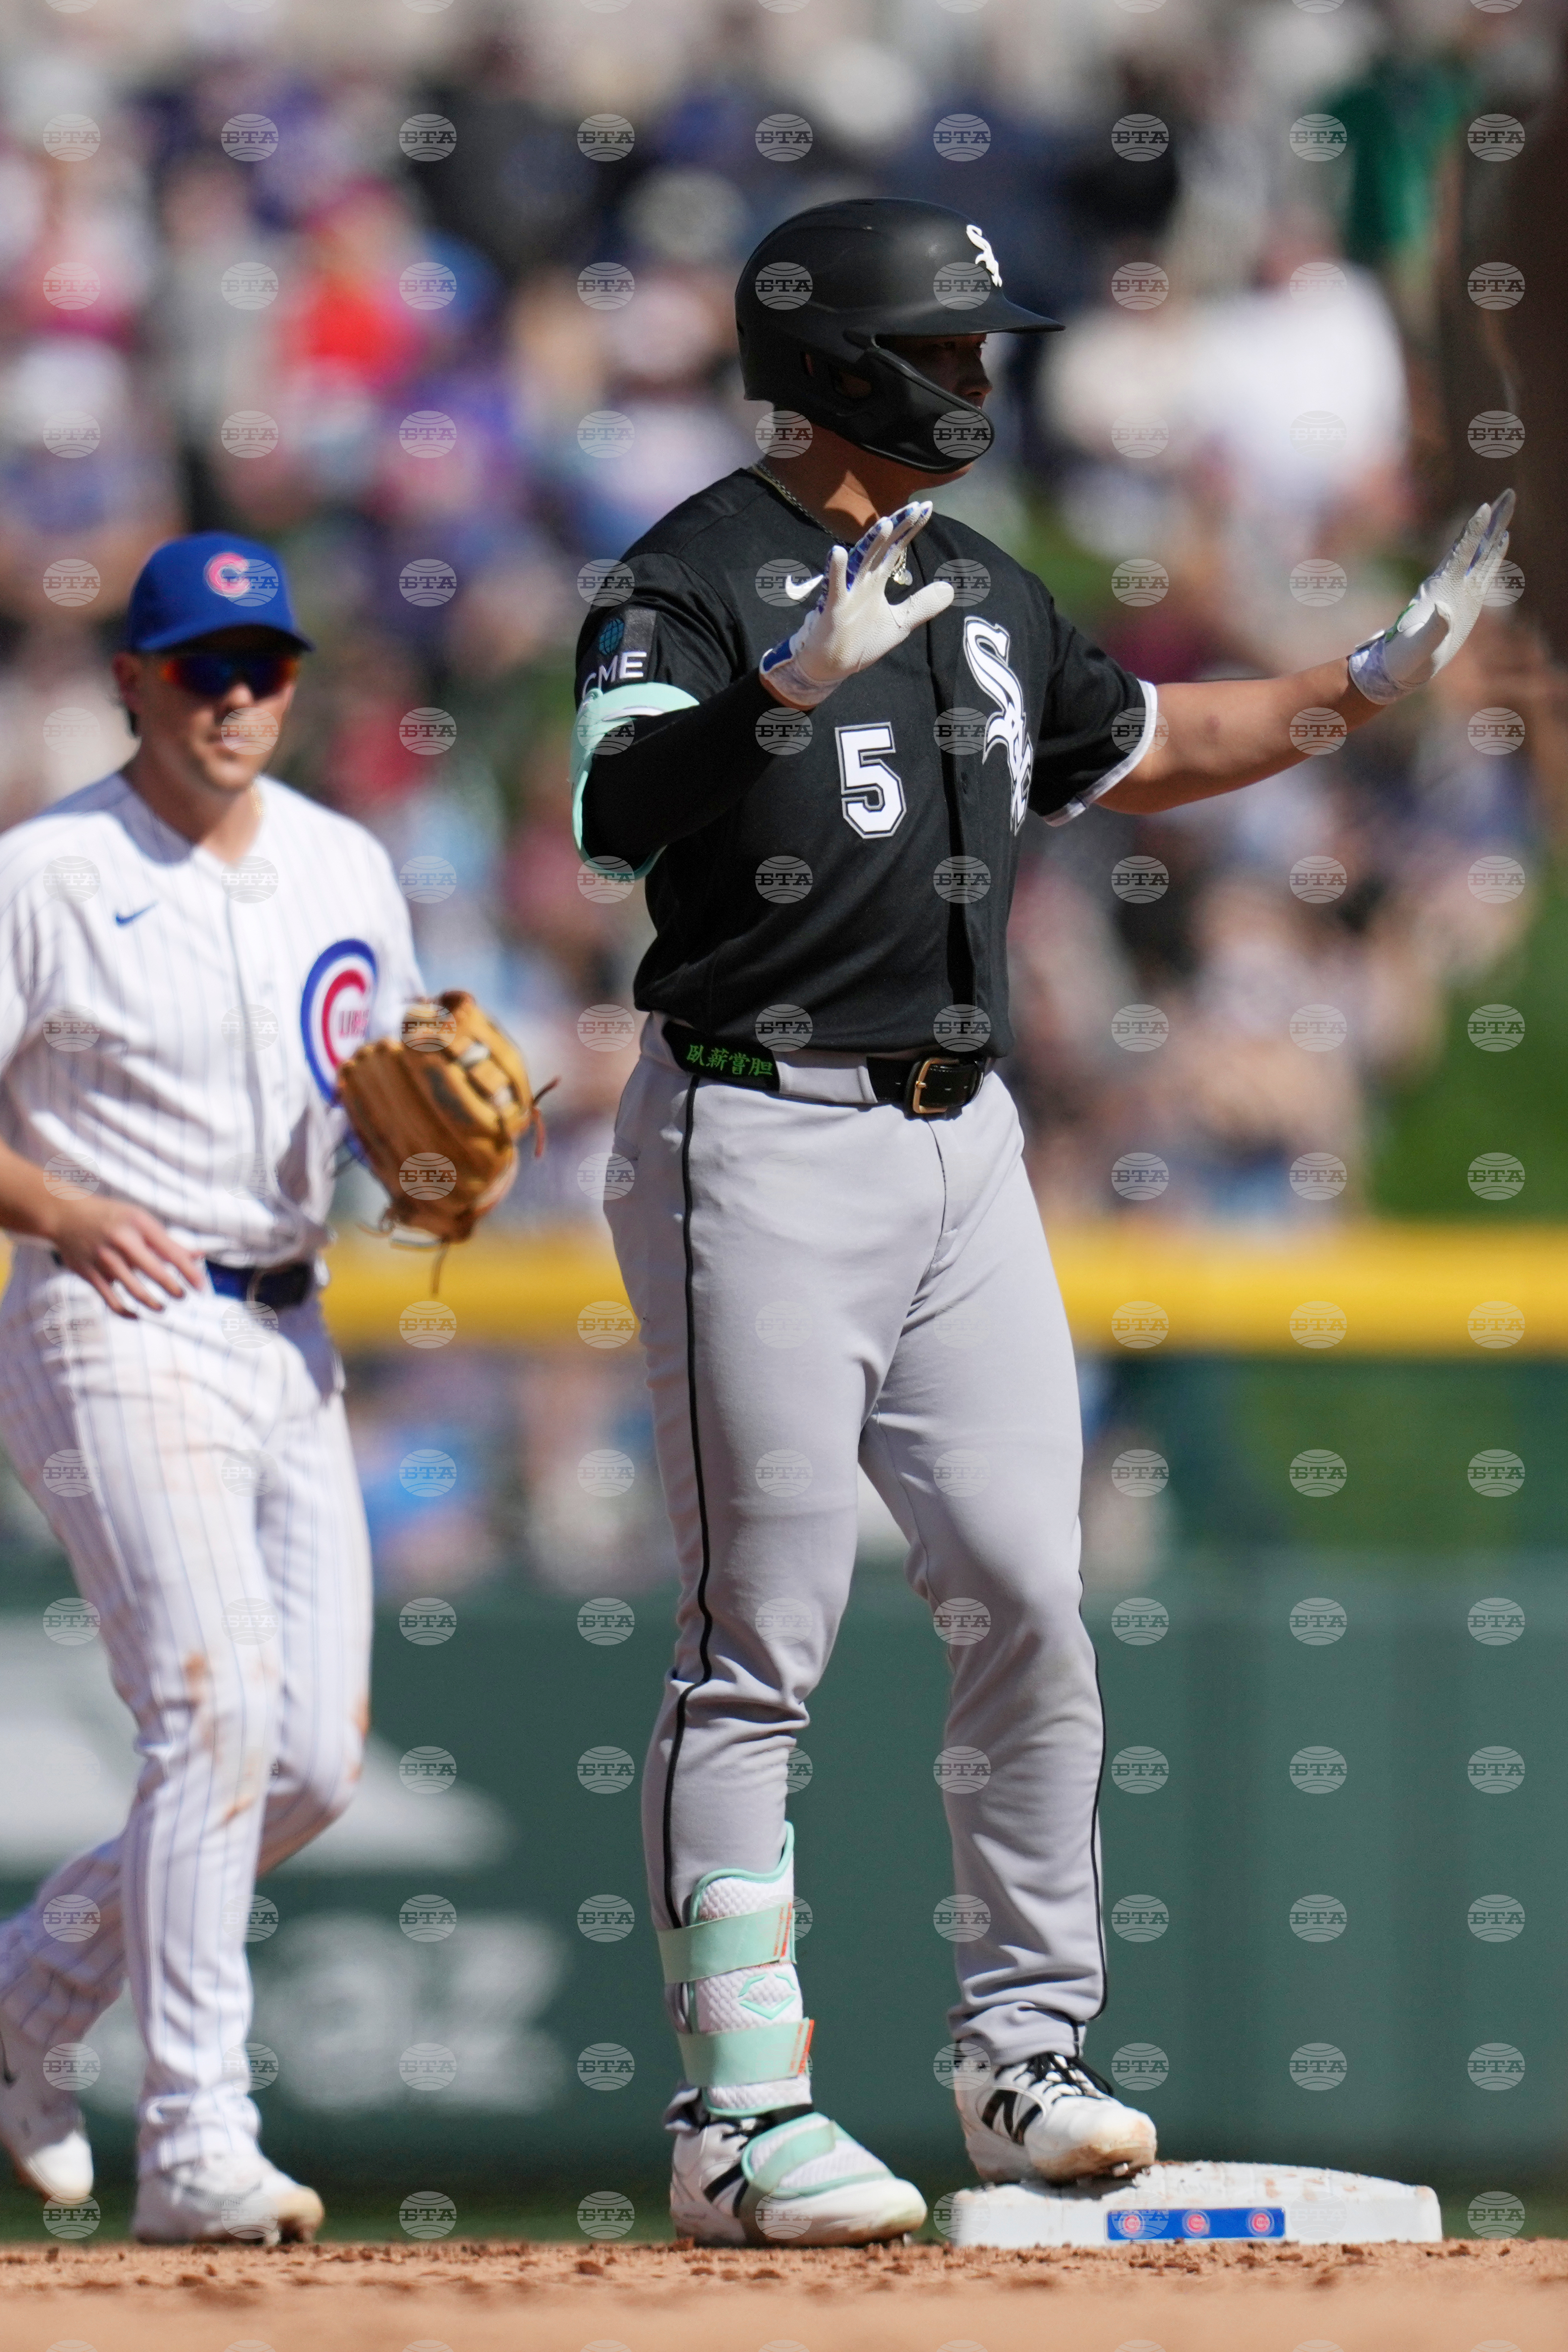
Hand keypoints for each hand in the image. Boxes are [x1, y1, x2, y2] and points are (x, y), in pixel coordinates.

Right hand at [49, 1197, 203, 1317]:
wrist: (66, 1214)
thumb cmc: (113, 1218)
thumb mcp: (141, 1221)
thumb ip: (169, 1242)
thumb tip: (200, 1256)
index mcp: (140, 1225)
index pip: (172, 1252)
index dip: (190, 1273)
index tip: (202, 1287)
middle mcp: (122, 1241)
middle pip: (156, 1272)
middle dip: (174, 1290)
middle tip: (183, 1297)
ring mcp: (104, 1258)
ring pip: (135, 1290)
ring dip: (154, 1304)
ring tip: (162, 1307)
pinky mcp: (89, 1273)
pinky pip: (112, 1301)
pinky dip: (127, 1312)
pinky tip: (137, 1315)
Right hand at [759, 502, 954, 709]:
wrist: (831, 664)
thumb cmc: (861, 641)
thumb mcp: (900, 623)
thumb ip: (923, 605)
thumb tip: (950, 588)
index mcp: (876, 580)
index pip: (896, 548)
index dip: (910, 529)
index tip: (926, 508)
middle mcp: (862, 580)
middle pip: (881, 548)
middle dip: (897, 528)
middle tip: (915, 508)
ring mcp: (848, 592)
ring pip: (860, 562)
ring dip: (872, 543)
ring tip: (885, 523)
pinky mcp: (834, 608)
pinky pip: (835, 587)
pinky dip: (837, 571)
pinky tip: (838, 552)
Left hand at [1348, 491, 1513, 704]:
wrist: (1400, 669)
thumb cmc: (1405, 661)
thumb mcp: (1417, 649)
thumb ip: (1432, 630)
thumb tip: (1444, 607)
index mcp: (1442, 590)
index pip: (1461, 553)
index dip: (1473, 531)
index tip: (1484, 507)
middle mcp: (1452, 584)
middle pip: (1476, 544)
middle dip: (1494, 518)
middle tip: (1510, 492)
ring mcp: (1459, 589)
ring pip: (1481, 552)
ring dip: (1495, 528)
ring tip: (1508, 506)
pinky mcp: (1465, 599)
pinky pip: (1481, 568)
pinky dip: (1492, 551)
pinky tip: (1501, 539)